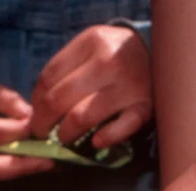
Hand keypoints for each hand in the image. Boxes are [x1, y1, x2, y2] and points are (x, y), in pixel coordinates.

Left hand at [31, 25, 151, 148]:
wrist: (160, 55)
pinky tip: (95, 142)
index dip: (35, 103)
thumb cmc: (114, 57)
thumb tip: (37, 107)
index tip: (35, 117)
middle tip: (42, 134)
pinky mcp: (145, 107)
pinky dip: (104, 139)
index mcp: (92, 42)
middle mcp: (109, 61)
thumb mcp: (90, 49)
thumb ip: (65, 70)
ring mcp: (128, 86)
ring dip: (65, 135)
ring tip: (63, 139)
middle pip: (59, 100)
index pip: (48, 78)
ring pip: (81, 117)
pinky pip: (119, 129)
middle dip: (43, 123)